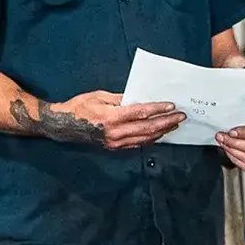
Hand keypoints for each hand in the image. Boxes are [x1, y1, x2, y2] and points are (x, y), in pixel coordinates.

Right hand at [11, 91, 183, 149]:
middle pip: (147, 128)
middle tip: (181, 116)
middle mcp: (115, 133)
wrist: (63, 125)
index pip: (141, 113)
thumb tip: (140, 98)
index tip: (172, 106)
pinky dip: (150, 138)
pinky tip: (159, 134)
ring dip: (162, 131)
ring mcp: (115, 143)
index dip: (158, 109)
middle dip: (166, 122)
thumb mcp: (100, 96)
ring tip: (174, 124)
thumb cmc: (79, 107)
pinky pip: (137, 144)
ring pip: (145, 138)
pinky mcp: (114, 148)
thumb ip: (121, 99)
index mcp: (111, 117)